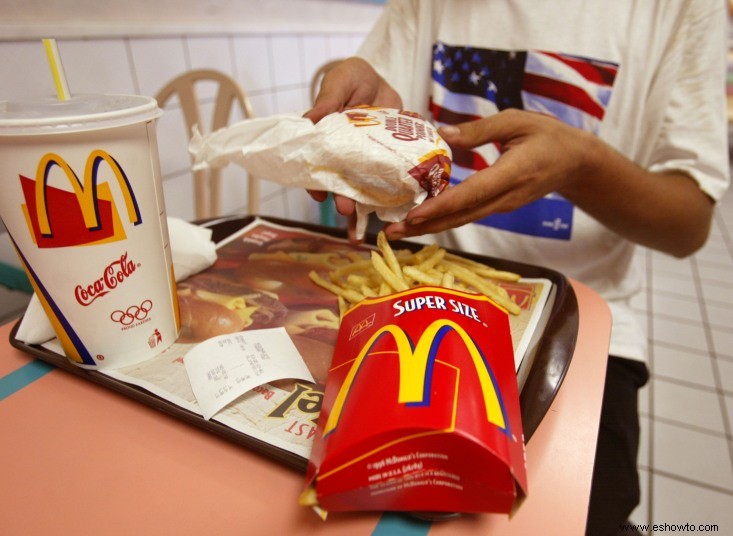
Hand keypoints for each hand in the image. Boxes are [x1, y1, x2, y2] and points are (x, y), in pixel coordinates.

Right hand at [305, 57, 401, 241]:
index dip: (314, 181)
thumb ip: (328, 99)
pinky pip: (387, 182)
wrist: (380, 81)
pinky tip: (393, 216)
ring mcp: (365, 161)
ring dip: (360, 208)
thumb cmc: (352, 79)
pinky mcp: (386, 161)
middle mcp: (343, 156)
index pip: (316, 165)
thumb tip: (309, 119)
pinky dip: (390, 199)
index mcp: (326, 140)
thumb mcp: (339, 82)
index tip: (317, 193)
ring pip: (361, 189)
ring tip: (361, 227)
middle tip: (344, 209)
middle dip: (341, 198)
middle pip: (339, 183)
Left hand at [384, 109, 591, 238]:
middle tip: (390, 231)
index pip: (471, 194)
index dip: (441, 206)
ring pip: (461, 220)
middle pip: (460, 217)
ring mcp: (502, 206)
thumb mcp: (516, 121)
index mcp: (511, 174)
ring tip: (397, 230)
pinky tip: (420, 218)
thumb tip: (442, 133)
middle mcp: (505, 197)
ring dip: (429, 227)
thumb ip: (478, 130)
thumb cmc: (548, 136)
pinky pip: (467, 215)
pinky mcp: (498, 207)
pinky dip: (442, 219)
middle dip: (424, 226)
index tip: (414, 214)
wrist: (576, 163)